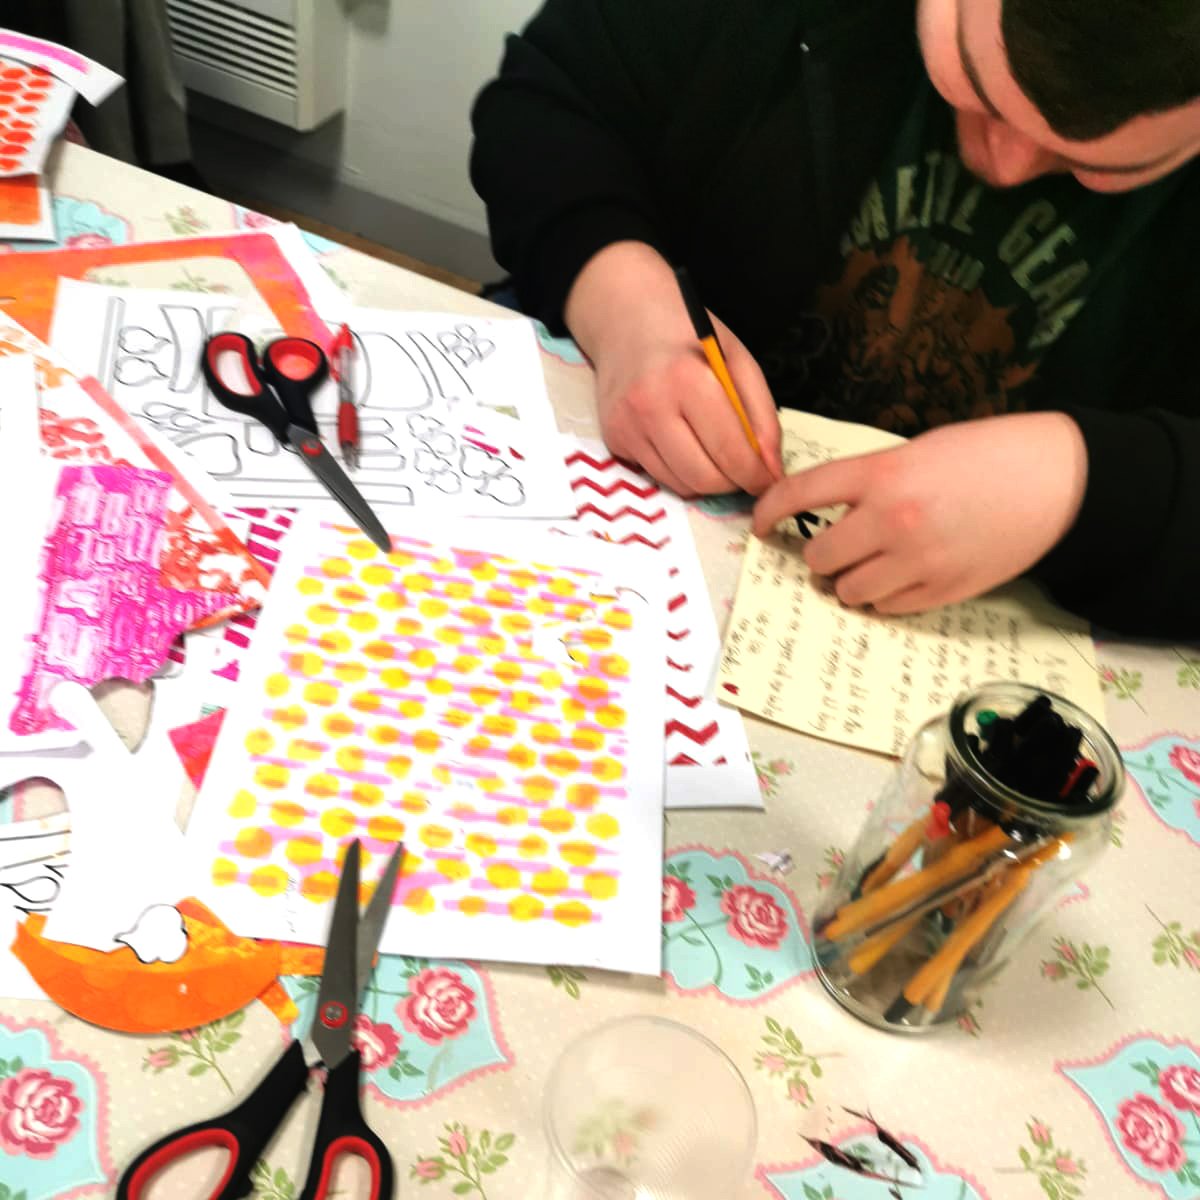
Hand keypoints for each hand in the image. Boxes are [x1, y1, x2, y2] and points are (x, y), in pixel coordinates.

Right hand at [565, 242, 782, 495]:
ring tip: (715, 456)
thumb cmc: (688, 336)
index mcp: (688, 380)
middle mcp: (651, 407)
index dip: (755, 475)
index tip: (767, 480)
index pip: (729, 450)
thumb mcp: (737, 360)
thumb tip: (771, 467)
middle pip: (703, 477)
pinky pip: (657, 475)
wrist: (626, 317)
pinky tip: (684, 443)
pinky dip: (679, 471)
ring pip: (679, 484)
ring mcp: (627, 426)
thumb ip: (761, 414)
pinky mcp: (613, 439)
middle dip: (732, 483)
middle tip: (744, 473)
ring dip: (705, 480)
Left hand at [752, 412, 1088, 612]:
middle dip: (818, 554)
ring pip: (848, 590)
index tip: (760, 524)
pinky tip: (896, 579)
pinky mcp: (942, 591)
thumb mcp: (918, 450)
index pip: (800, 494)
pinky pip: (886, 607)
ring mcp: (916, 560)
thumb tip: (829, 510)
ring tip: (865, 566)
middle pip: (819, 556)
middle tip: (831, 548)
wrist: (1057, 481)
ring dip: (847, 581)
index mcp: (882, 472)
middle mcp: (891, 519)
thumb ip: (871, 479)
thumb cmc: (987, 455)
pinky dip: (881, 597)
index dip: (769, 511)